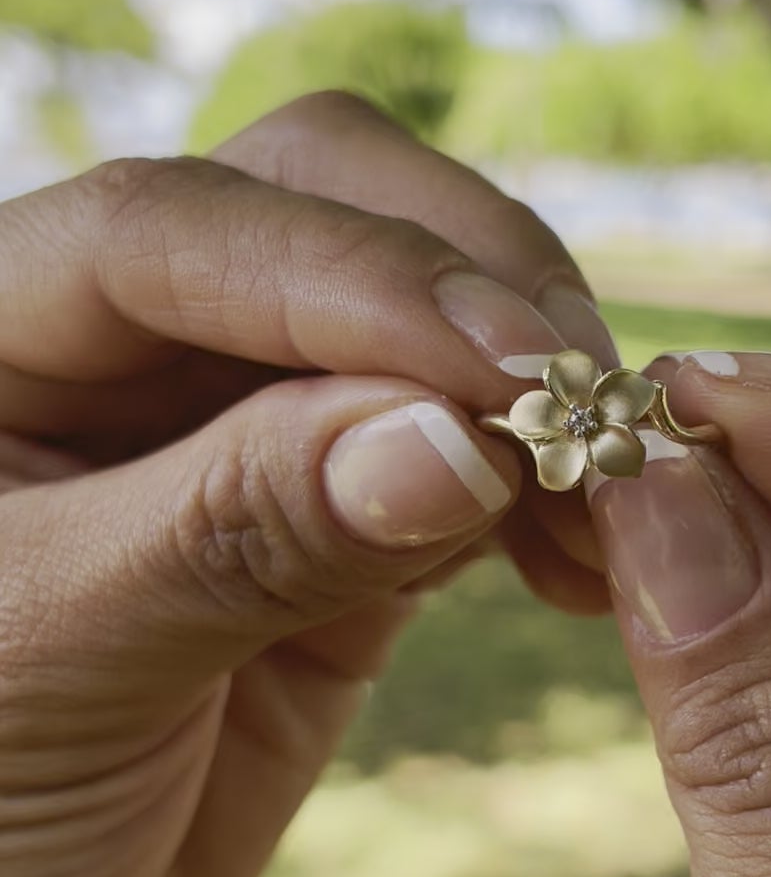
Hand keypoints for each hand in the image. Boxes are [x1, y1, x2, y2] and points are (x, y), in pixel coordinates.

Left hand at [0, 91, 612, 876]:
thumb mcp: (54, 667)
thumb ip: (242, 531)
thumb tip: (462, 434)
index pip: (176, 228)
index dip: (351, 275)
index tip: (504, 367)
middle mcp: (112, 351)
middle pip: (317, 209)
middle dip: (461, 288)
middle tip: (581, 408)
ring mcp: (229, 440)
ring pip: (408, 327)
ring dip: (523, 384)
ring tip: (609, 487)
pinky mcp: (327, 544)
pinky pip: (452, 466)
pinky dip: (533, 489)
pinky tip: (586, 547)